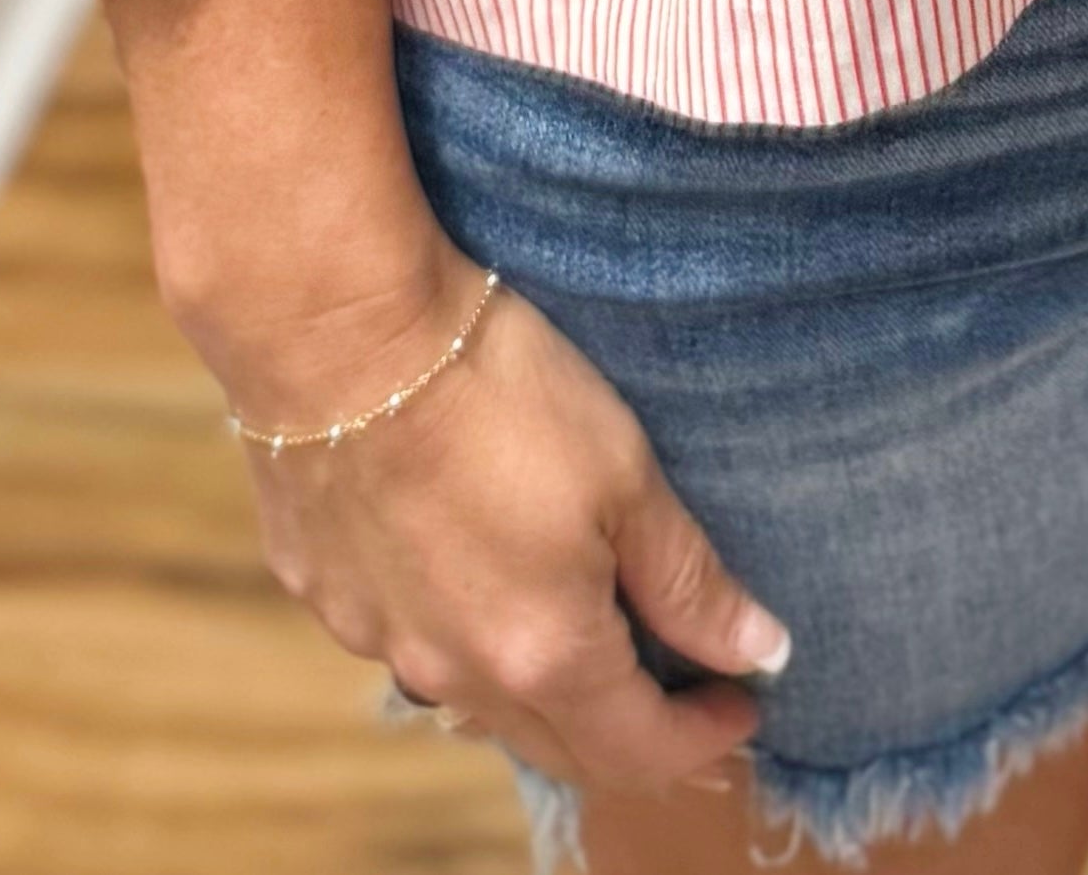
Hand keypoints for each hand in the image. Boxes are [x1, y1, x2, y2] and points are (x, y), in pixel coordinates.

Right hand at [218, 237, 786, 803]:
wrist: (342, 337)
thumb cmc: (499, 394)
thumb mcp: (624, 474)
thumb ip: (688, 580)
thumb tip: (762, 653)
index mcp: (542, 656)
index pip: (637, 750)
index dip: (700, 736)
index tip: (743, 703)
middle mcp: (455, 676)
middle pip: (557, 746)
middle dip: (628, 731)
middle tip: (679, 684)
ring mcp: (379, 640)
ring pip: (475, 701)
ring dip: (539, 687)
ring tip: (581, 625)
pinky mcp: (324, 593)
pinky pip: (406, 640)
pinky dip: (460, 630)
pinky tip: (472, 568)